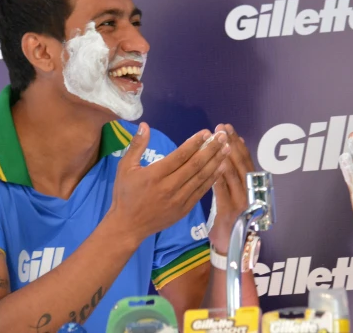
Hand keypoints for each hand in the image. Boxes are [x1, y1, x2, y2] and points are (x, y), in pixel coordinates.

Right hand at [108, 123, 231, 243]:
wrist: (128, 226)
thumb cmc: (126, 194)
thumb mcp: (125, 168)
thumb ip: (136, 146)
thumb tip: (145, 125)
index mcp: (155, 175)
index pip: (180, 156)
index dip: (195, 143)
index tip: (206, 133)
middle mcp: (169, 186)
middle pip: (195, 165)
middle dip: (211, 149)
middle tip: (222, 137)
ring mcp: (179, 199)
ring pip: (201, 178)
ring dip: (215, 162)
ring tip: (227, 149)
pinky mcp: (184, 209)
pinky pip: (201, 191)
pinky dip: (212, 179)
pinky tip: (221, 168)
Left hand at [208, 124, 255, 252]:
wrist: (232, 248)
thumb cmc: (232, 221)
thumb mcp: (236, 197)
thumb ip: (234, 177)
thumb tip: (230, 153)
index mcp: (252, 186)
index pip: (245, 160)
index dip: (237, 143)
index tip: (229, 129)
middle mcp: (250, 191)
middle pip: (241, 163)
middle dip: (231, 143)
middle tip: (222, 128)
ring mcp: (242, 201)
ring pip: (234, 174)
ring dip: (224, 155)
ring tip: (216, 141)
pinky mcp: (230, 211)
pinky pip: (223, 190)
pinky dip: (218, 176)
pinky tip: (212, 165)